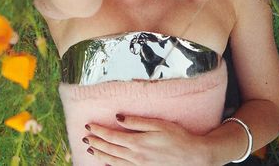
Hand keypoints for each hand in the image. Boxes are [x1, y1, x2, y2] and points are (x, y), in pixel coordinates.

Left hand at [84, 115, 212, 165]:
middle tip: (85, 136)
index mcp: (138, 142)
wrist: (193, 156)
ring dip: (101, 155)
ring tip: (90, 149)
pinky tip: (106, 163)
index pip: (112, 136)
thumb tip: (118, 117)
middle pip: (110, 149)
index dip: (99, 131)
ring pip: (114, 161)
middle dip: (96, 142)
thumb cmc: (178, 137)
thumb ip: (137, 121)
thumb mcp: (158, 124)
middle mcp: (136, 156)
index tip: (89, 125)